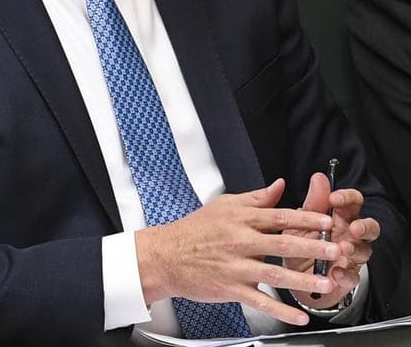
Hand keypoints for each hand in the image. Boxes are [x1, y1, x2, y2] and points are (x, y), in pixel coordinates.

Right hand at [136, 178, 337, 325]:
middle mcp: (239, 242)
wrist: (165, 256)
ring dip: (303, 279)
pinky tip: (299, 316)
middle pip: (281, 243)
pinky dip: (280, 311)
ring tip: (327, 282)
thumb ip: (255, 198)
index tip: (327, 221)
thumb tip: (279, 186)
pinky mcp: (231, 288)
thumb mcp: (223, 206)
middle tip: (336, 250)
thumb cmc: (193, 231)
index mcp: (240, 220)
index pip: (278, 216)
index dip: (305, 218)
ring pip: (274, 273)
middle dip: (312, 247)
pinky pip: (259, 300)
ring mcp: (235, 267)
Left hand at [286, 172, 379, 309]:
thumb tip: (319, 177)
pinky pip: (352, 277)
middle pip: (370, 227)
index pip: (353, 202)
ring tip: (343, 248)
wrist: (292, 275)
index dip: (348, 198)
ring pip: (365, 251)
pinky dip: (345, 275)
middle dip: (364, 226)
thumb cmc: (300, 243)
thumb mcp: (301, 221)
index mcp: (340, 218)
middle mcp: (350, 236)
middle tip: (353, 227)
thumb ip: (313, 202)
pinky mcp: (346, 278)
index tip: (334, 198)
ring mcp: (351, 257)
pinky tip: (335, 272)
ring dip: (355, 249)